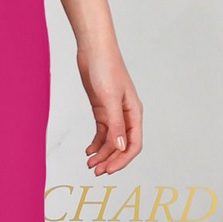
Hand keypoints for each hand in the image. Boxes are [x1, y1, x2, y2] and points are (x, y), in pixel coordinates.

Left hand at [78, 39, 142, 173]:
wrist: (94, 50)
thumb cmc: (106, 68)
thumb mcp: (109, 98)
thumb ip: (115, 124)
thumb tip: (120, 147)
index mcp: (134, 113)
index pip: (133, 144)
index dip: (122, 160)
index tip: (109, 170)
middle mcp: (126, 115)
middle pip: (121, 145)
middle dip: (110, 159)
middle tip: (96, 171)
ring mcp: (114, 112)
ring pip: (111, 140)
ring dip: (102, 153)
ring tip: (90, 164)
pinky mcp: (102, 108)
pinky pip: (102, 131)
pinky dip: (96, 143)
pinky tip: (89, 151)